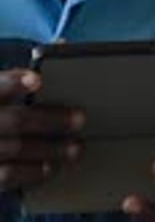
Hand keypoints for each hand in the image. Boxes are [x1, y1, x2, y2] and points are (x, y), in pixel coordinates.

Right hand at [0, 68, 83, 190]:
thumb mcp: (0, 88)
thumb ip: (25, 71)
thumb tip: (60, 45)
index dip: (14, 82)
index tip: (38, 79)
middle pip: (15, 120)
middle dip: (50, 120)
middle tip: (80, 119)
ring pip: (15, 149)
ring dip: (49, 149)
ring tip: (75, 148)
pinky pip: (7, 176)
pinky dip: (31, 172)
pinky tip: (51, 168)